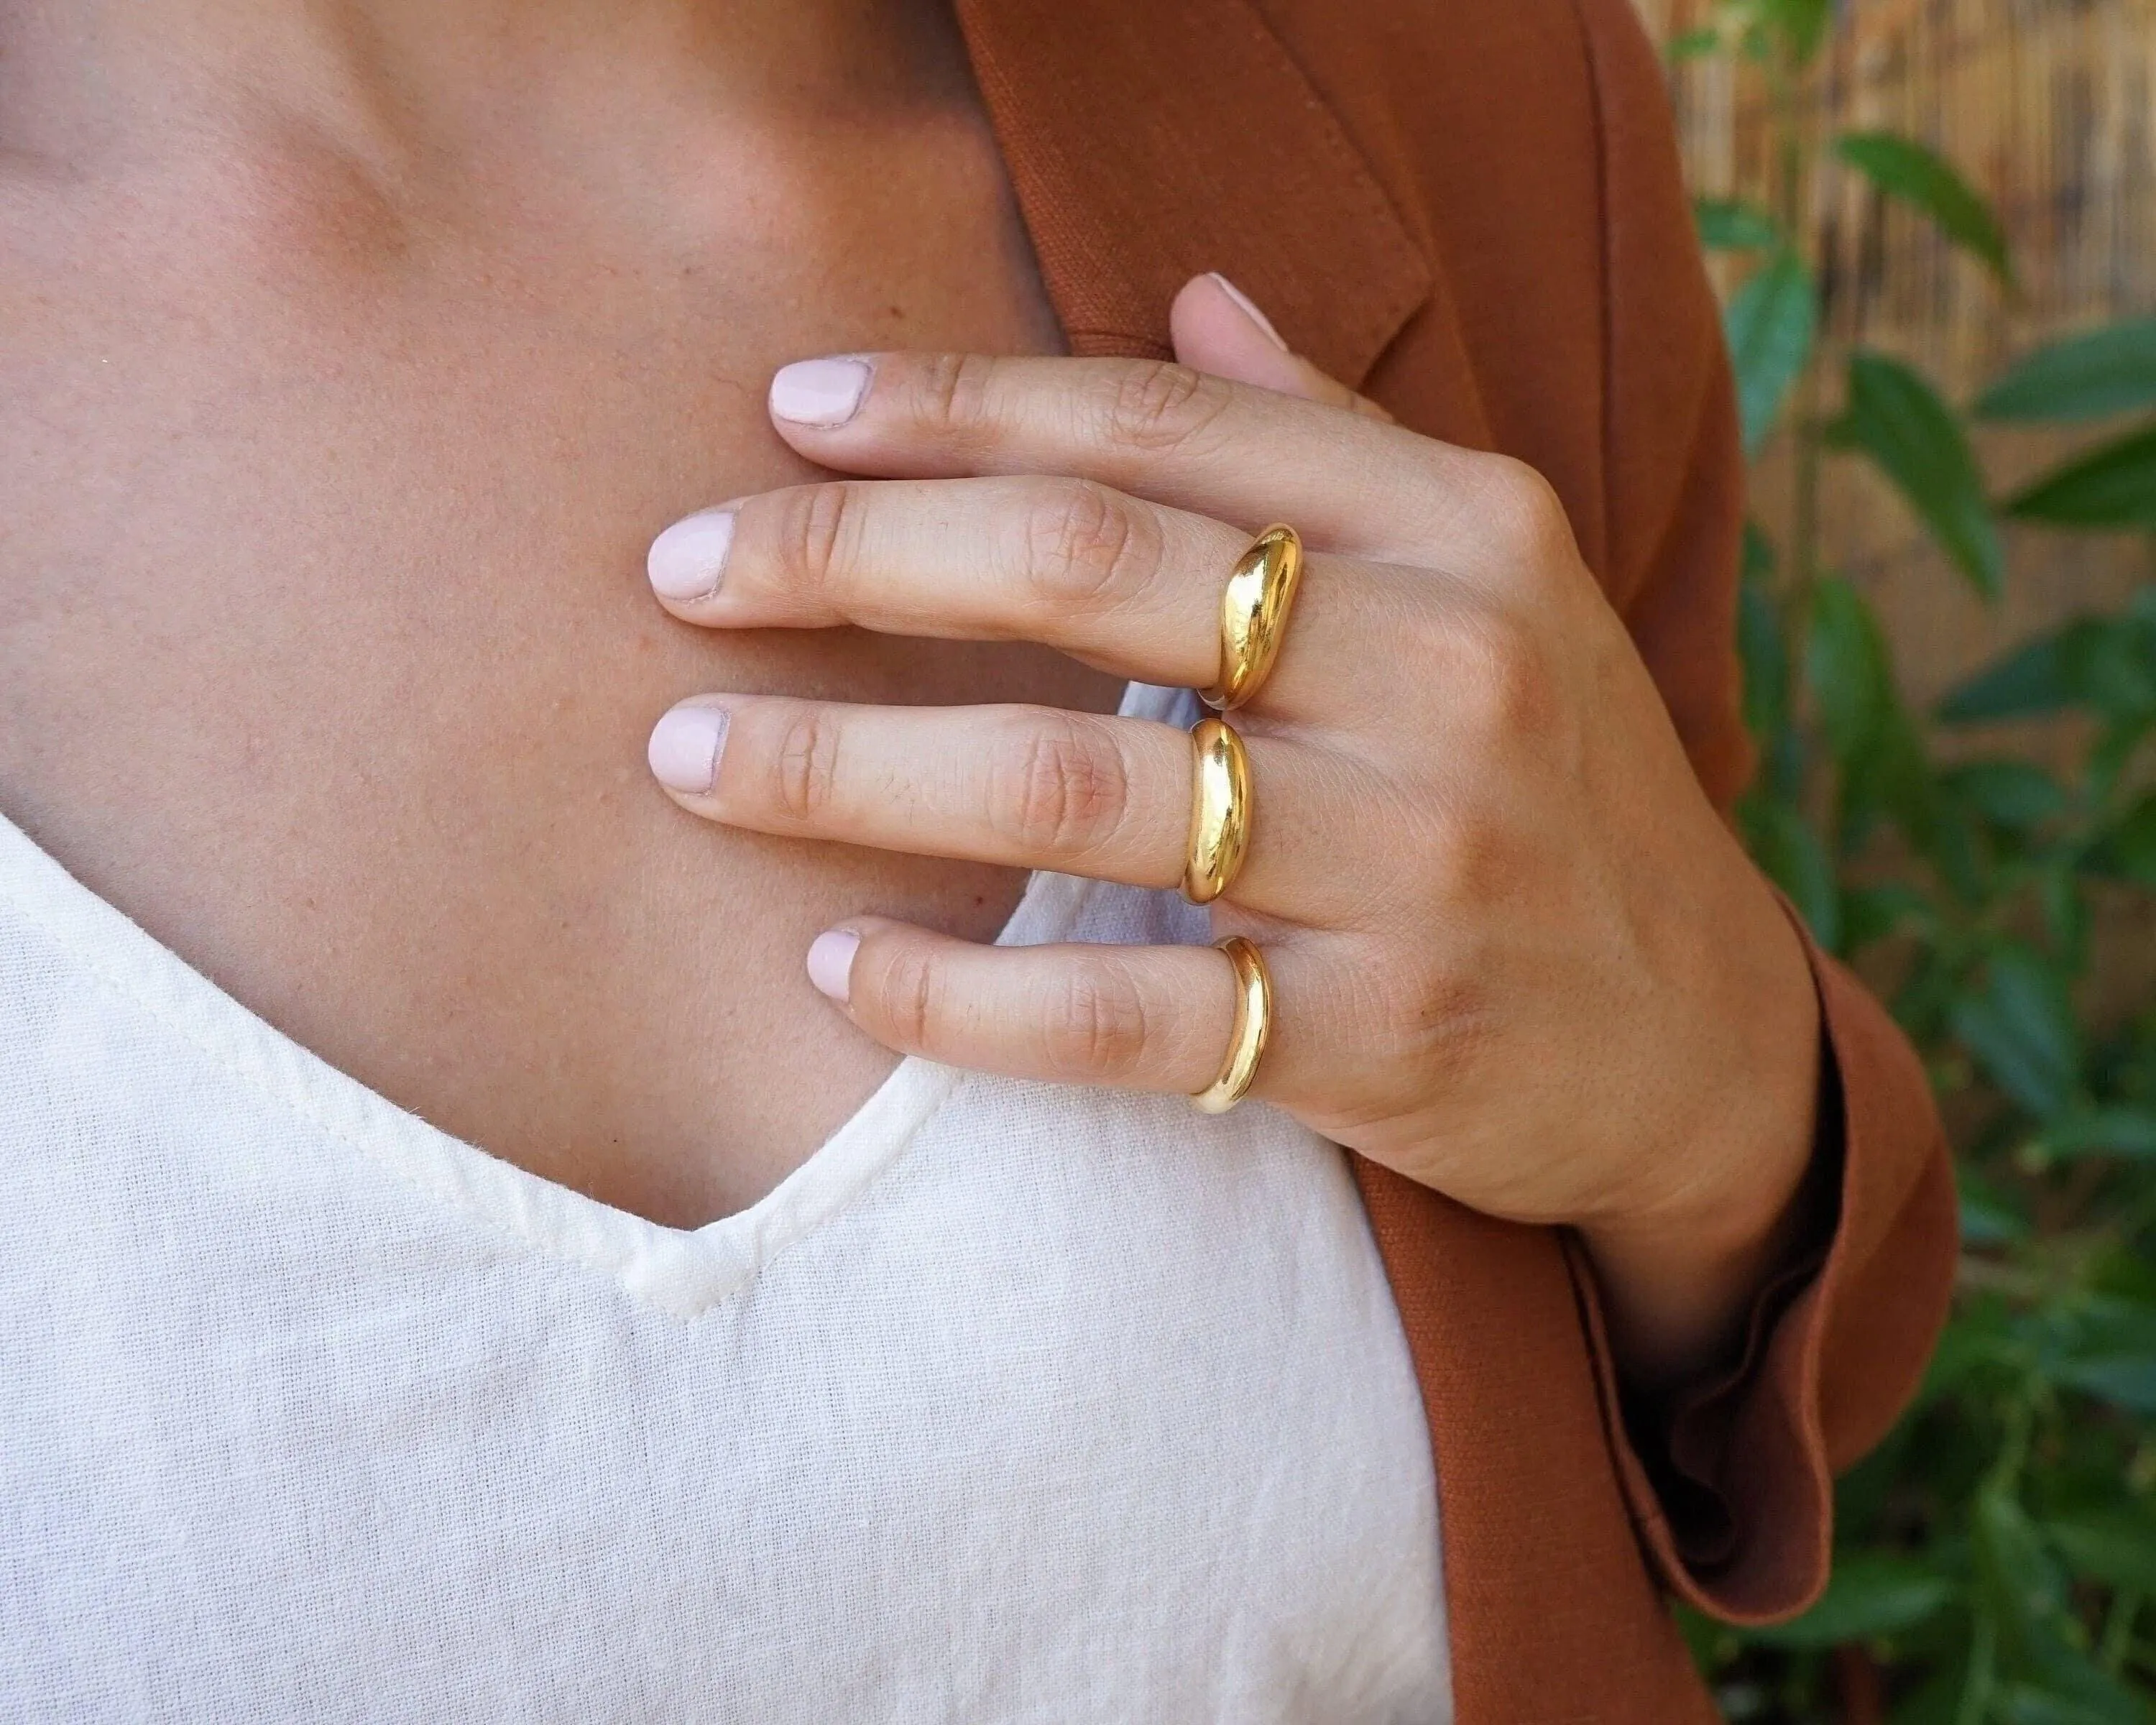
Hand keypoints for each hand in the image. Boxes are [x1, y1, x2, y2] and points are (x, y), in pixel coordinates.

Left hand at [641, 275, 1823, 1386]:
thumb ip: (1334, 441)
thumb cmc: (1552, 785)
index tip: (788, 415)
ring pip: (1073, 781)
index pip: (1158, 426)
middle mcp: (1449, 672)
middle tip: (680, 570)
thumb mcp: (1492, 580)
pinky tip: (836, 964)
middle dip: (850, 554)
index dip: (952, 407)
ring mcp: (1418, 862)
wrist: (1698, 1039)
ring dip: (845, 766)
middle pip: (1085, 567)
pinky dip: (957, 993)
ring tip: (691, 760)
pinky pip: (1123, 1013)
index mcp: (1463, 530)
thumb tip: (1191, 291)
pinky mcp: (1382, 1040)